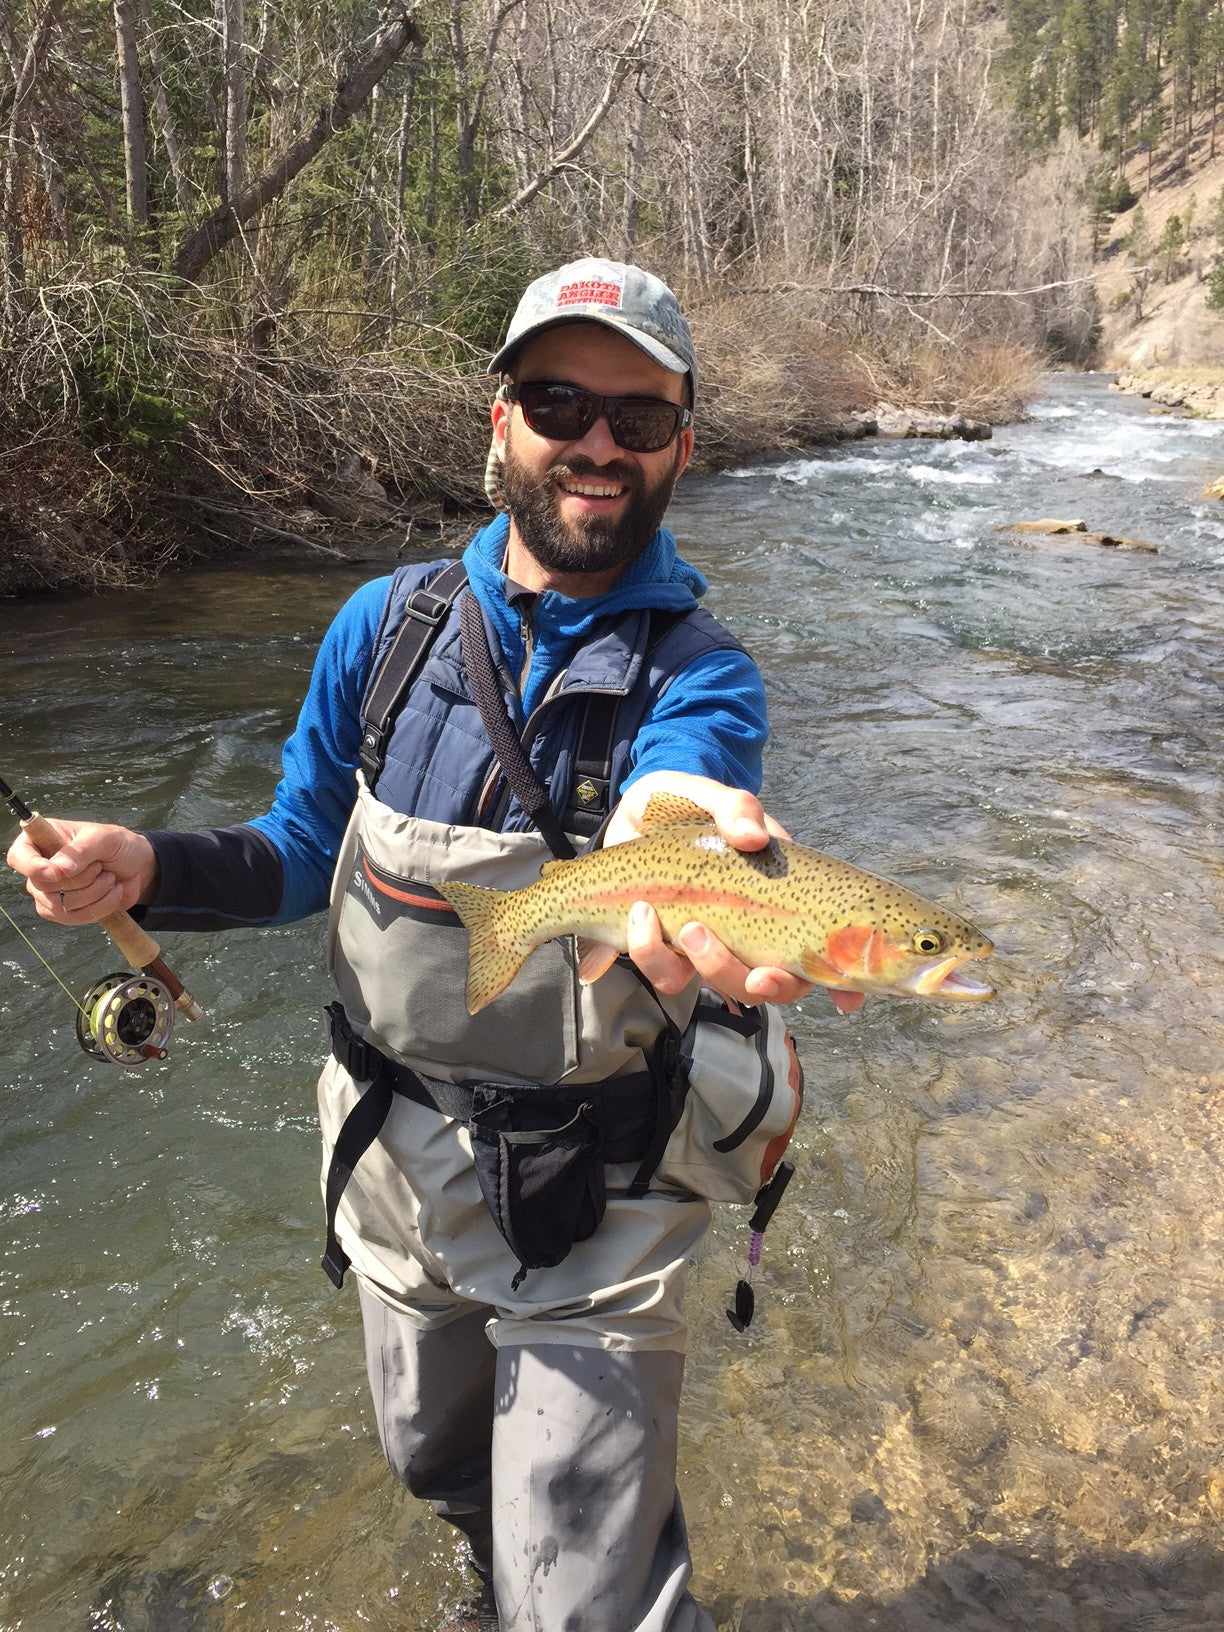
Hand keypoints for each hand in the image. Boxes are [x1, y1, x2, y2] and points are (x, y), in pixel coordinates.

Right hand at [6, 820, 157, 924]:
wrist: (138, 867)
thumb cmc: (117, 845)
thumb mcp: (104, 838)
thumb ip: (81, 850)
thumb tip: (59, 869)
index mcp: (41, 840)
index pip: (19, 856)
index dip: (32, 867)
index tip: (56, 873)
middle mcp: (40, 868)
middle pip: (43, 885)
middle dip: (82, 878)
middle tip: (101, 865)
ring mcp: (49, 893)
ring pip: (61, 904)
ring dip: (94, 891)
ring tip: (109, 877)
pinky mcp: (64, 912)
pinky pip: (75, 918)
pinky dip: (100, 906)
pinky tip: (112, 892)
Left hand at [606, 771, 831, 1007]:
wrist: (630, 817)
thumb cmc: (681, 805)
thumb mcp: (707, 795)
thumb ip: (735, 807)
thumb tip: (754, 838)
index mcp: (779, 894)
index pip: (822, 946)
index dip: (840, 979)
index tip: (848, 999)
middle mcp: (753, 929)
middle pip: (778, 983)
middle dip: (760, 981)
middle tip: (717, 937)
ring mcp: (712, 944)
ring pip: (724, 984)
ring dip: (708, 964)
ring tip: (680, 923)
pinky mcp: (670, 951)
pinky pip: (670, 974)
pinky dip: (653, 952)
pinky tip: (641, 914)